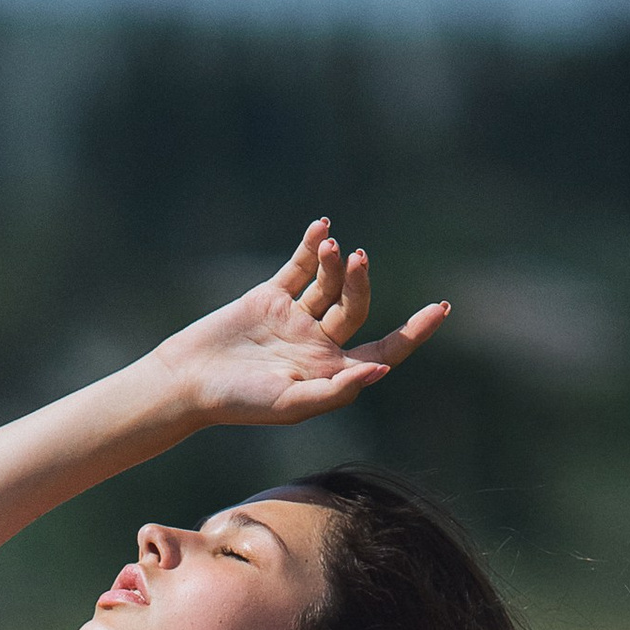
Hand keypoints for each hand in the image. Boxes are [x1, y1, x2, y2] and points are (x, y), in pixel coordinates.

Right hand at [148, 222, 447, 430]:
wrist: (188, 381)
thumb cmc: (239, 403)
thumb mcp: (291, 403)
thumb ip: (337, 390)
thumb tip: (384, 370)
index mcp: (331, 373)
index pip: (385, 350)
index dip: (414, 332)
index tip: (441, 309)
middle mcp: (318, 345)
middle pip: (356, 307)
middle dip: (360, 282)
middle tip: (356, 260)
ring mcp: (295, 319)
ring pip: (329, 284)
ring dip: (335, 263)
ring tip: (332, 246)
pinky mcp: (269, 298)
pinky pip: (299, 267)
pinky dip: (312, 246)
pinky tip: (323, 226)